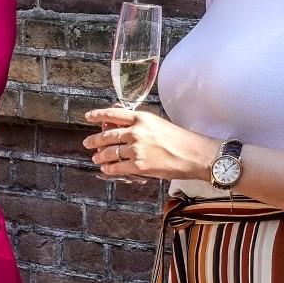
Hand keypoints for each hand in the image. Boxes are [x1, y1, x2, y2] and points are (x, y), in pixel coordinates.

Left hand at [84, 106, 218, 180]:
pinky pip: (117, 167)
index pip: (113, 113)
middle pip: (107, 135)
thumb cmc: (181, 139)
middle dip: (94, 140)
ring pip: (110, 152)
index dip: (97, 114)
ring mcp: (136, 149)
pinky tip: (106, 168)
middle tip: (87, 142)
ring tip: (96, 158)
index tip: (88, 116)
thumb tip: (118, 122)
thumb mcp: (158, 124)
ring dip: (100, 156)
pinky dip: (109, 168)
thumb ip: (138, 123)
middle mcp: (136, 132)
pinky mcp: (139, 165)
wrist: (196, 155)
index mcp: (142, 118)